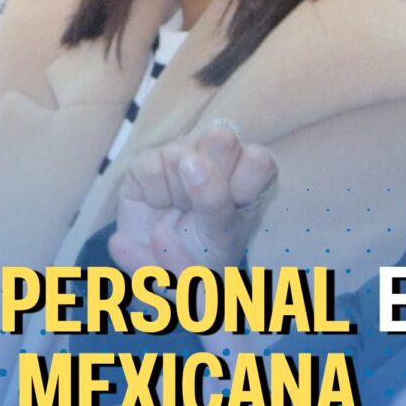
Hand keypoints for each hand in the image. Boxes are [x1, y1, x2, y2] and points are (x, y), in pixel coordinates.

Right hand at [108, 120, 277, 273]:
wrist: (161, 265)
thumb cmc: (204, 250)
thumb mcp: (220, 236)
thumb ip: (214, 201)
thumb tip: (190, 162)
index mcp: (249, 173)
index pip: (258, 161)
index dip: (244, 185)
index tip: (231, 210)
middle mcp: (218, 154)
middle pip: (223, 139)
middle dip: (212, 177)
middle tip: (203, 205)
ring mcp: (181, 152)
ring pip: (182, 154)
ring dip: (180, 194)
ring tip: (181, 209)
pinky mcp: (147, 159)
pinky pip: (151, 168)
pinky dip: (155, 195)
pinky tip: (159, 204)